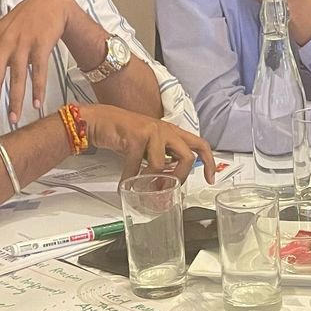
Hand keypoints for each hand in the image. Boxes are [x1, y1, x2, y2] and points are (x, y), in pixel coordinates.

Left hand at [0, 0, 99, 128]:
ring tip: (13, 120)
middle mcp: (4, 42)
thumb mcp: (1, 38)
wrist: (49, 3)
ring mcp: (23, 43)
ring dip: (15, 100)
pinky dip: (38, 89)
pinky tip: (37, 104)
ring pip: (17, 77)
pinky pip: (38, 72)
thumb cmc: (22, 23)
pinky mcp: (41, 45)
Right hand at [83, 104, 215, 181]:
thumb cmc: (124, 134)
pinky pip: (137, 165)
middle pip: (187, 157)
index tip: (210, 178)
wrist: (100, 120)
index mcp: (173, 132)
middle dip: (179, 178)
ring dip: (152, 181)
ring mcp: (152, 131)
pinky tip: (125, 184)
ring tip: (145, 190)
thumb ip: (162, 159)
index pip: (200, 144)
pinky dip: (130, 179)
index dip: (209, 162)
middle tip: (168, 189)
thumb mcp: (149, 146)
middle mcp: (166, 130)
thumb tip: (167, 183)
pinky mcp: (137, 136)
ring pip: (161, 164)